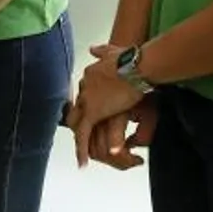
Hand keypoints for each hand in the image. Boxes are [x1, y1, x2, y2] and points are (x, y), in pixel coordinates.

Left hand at [68, 46, 152, 167]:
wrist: (136, 66)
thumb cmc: (132, 60)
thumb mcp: (113, 51)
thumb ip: (101, 51)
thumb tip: (93, 49)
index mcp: (90, 74)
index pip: (85, 93)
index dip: (87, 105)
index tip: (92, 113)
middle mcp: (84, 87)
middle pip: (77, 110)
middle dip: (79, 123)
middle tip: (83, 137)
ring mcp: (86, 100)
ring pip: (77, 124)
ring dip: (80, 139)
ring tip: (82, 155)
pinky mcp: (93, 113)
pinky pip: (83, 135)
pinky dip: (82, 149)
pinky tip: (82, 162)